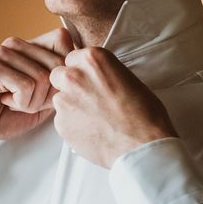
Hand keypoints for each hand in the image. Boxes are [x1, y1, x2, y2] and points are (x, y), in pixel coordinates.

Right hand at [0, 28, 74, 151]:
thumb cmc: (4, 114)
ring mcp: (3, 52)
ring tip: (13, 102)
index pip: (64, 40)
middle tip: (25, 101)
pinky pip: (26, 86)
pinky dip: (21, 103)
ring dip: (32, 101)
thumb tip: (81, 73)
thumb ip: (59, 83)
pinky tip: (4, 101)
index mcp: (28, 47)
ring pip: (43, 78)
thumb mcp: (42, 99)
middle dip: (47, 94)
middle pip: (57, 64)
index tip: (44, 91)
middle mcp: (16, 44)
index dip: (63, 72)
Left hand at [49, 47, 177, 167]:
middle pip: (59, 75)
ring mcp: (64, 100)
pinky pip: (61, 120)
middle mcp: (74, 76)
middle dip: (69, 85)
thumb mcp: (128, 78)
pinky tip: (91, 130)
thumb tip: (94, 78)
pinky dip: (72, 125)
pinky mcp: (60, 123)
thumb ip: (103, 73)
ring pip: (59, 99)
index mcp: (92, 59)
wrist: (141, 146)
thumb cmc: (144, 114)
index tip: (89, 80)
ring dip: (71, 106)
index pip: (73, 58)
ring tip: (93, 118)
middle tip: (87, 98)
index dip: (81, 71)